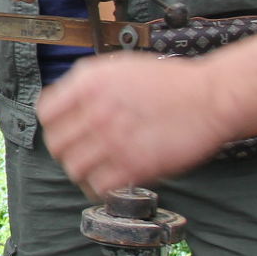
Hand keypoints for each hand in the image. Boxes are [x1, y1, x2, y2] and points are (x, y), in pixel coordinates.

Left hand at [37, 54, 230, 197]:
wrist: (210, 97)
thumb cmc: (169, 82)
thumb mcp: (118, 67)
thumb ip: (86, 84)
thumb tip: (64, 104)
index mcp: (89, 84)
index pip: (46, 113)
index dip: (53, 125)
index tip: (64, 131)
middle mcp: (96, 112)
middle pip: (57, 144)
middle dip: (66, 150)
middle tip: (81, 153)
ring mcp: (114, 141)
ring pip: (74, 168)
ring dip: (82, 171)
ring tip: (95, 169)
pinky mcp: (134, 165)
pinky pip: (99, 186)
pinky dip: (100, 188)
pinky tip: (109, 182)